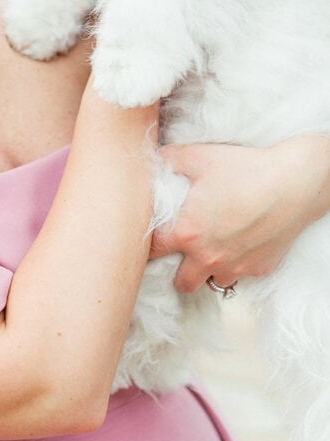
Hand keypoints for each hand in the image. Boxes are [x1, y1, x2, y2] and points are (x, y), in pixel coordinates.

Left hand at [149, 136, 329, 292]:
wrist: (293, 183)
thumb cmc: (243, 168)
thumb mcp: (198, 157)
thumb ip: (168, 160)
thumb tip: (151, 161)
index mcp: (187, 233)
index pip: (151, 251)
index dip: (146, 245)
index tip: (148, 240)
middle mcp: (208, 257)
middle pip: (181, 283)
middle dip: (177, 270)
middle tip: (181, 251)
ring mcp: (236, 267)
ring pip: (212, 282)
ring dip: (209, 269)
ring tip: (212, 248)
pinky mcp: (259, 269)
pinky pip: (241, 275)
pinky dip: (236, 265)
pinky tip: (239, 243)